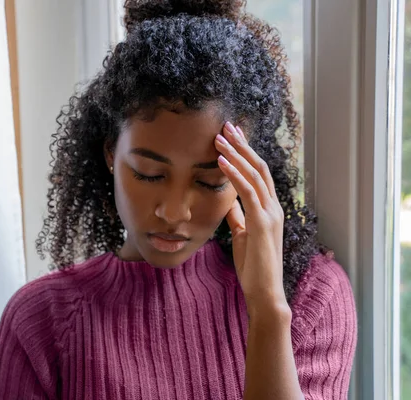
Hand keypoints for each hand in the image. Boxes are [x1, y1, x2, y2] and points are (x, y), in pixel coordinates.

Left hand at [215, 122, 287, 316]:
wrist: (264, 291)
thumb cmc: (252, 265)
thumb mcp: (242, 234)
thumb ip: (238, 216)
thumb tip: (228, 201)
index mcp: (269, 208)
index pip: (258, 174)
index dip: (245, 153)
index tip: (232, 137)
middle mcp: (274, 207)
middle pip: (259, 167)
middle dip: (242, 145)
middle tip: (227, 125)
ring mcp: (271, 213)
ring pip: (254, 174)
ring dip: (236, 154)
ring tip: (219, 137)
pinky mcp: (263, 223)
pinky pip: (248, 192)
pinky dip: (234, 174)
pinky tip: (221, 161)